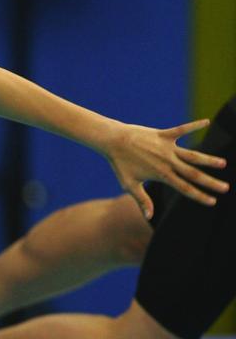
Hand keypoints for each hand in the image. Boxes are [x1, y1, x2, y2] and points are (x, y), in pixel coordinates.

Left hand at [104, 119, 227, 218]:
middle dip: (210, 182)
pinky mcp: (164, 134)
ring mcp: (167, 148)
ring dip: (208, 159)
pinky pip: (182, 129)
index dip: (199, 196)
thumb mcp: (129, 184)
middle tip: (226, 188)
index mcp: (161, 175)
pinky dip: (194, 125)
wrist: (113, 141)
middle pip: (193, 174)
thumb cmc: (120, 164)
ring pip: (192, 155)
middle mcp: (168, 162)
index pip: (184, 188)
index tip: (212, 201)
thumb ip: (142, 200)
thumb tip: (149, 216)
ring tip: (223, 163)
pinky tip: (206, 121)